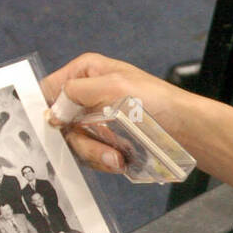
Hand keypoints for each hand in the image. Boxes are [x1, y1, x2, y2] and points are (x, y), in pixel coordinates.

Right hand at [42, 52, 211, 174]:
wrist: (185, 130)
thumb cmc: (155, 101)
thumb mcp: (113, 86)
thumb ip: (76, 92)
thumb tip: (51, 110)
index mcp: (86, 72)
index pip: (49, 89)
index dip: (47, 109)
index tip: (55, 127)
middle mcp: (87, 95)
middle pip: (60, 123)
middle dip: (79, 139)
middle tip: (100, 147)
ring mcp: (96, 120)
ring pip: (76, 143)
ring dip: (95, 153)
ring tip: (116, 158)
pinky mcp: (106, 140)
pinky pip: (92, 156)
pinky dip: (104, 160)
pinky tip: (120, 160)